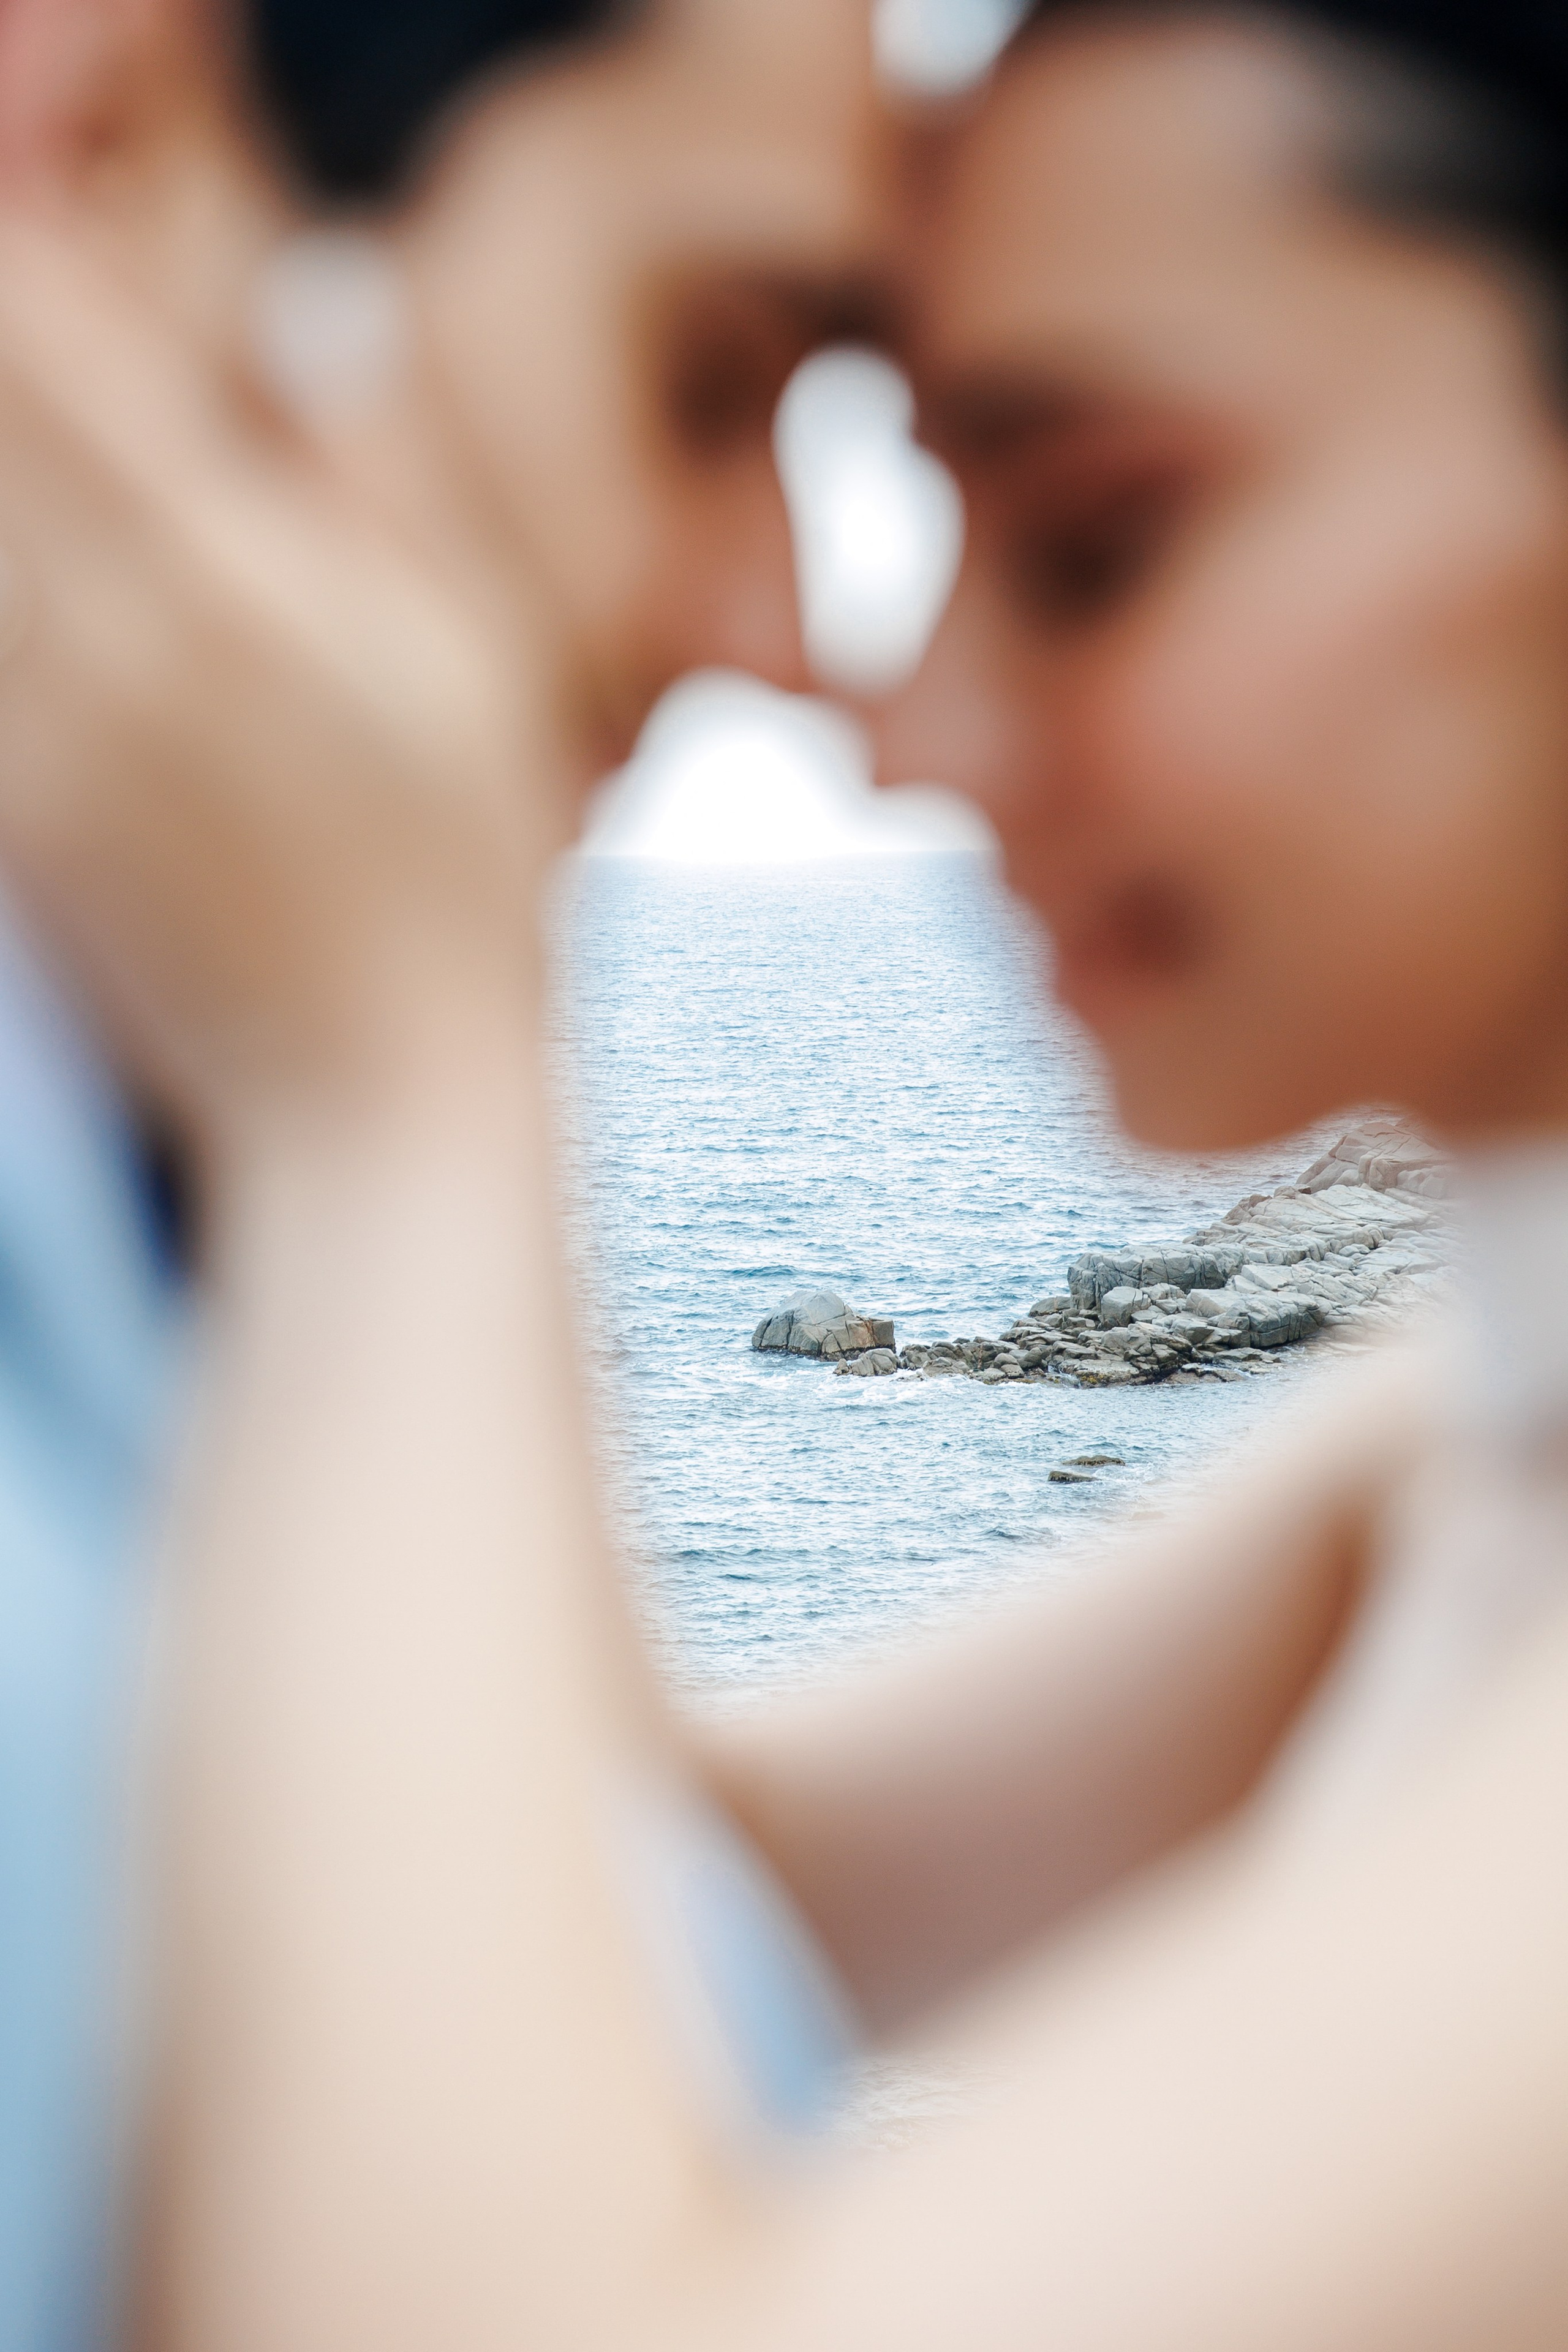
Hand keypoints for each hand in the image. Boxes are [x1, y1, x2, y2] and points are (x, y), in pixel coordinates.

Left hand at [0, 210, 567, 1158]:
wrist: (385, 1105)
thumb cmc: (469, 885)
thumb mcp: (480, 659)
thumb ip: (388, 466)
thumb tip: (323, 288)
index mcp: (231, 580)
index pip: (55, 338)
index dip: (25, 248)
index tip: (40, 200)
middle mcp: (97, 645)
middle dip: (2, 341)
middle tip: (38, 310)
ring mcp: (31, 740)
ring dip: (1, 482)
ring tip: (60, 481)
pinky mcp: (5, 819)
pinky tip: (53, 587)